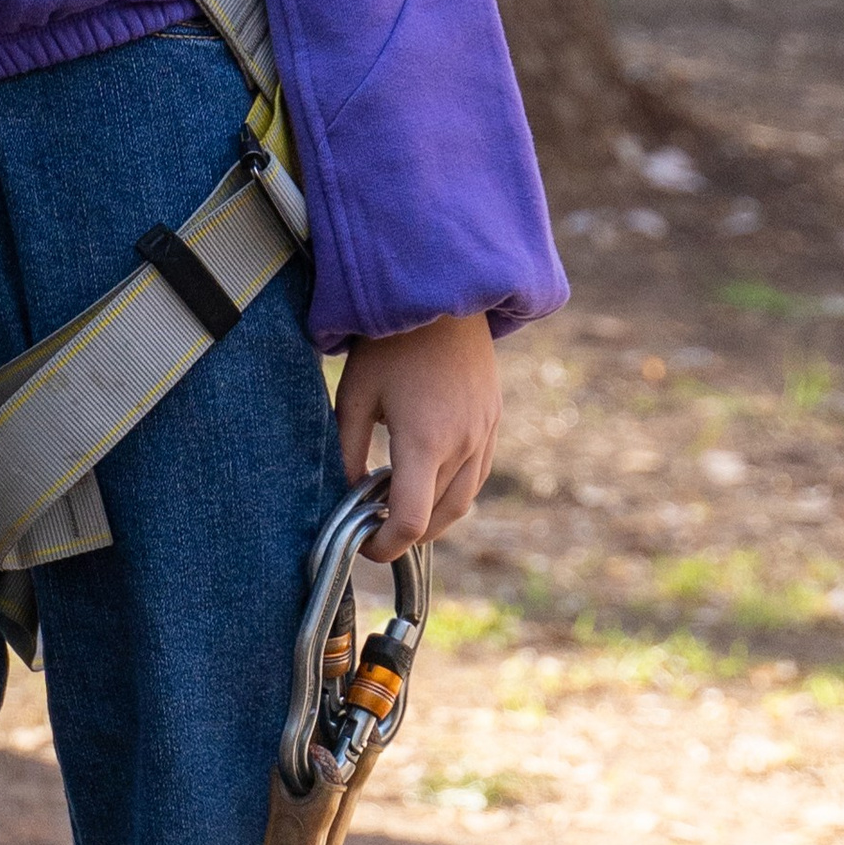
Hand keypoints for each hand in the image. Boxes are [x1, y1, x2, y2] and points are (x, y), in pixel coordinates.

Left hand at [333, 312, 498, 557]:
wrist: (444, 296)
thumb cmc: (390, 344)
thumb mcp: (355, 396)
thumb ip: (349, 450)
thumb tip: (350, 492)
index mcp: (425, 441)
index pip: (412, 520)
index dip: (387, 546)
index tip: (365, 548)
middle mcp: (463, 444)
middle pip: (439, 517)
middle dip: (406, 535)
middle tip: (374, 534)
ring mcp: (485, 434)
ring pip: (463, 501)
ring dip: (433, 519)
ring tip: (398, 514)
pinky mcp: (494, 421)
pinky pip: (477, 475)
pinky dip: (453, 493)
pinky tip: (427, 485)